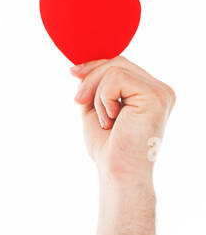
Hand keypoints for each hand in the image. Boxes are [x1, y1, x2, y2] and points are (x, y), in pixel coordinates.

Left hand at [71, 57, 174, 185]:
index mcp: (150, 92)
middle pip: (117, 62)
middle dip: (90, 79)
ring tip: (105, 120)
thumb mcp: (97, 107)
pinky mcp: (156, 97)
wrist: (118, 172)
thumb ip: (95, 85)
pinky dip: (105, 99)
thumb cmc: (108, 146)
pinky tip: (113, 119)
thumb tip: (81, 66)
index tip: (73, 73)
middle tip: (79, 102)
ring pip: (115, 69)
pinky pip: (117, 79)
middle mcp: (161, 90)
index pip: (120, 64)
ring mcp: (161, 93)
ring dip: (98, 95)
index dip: (94, 66)